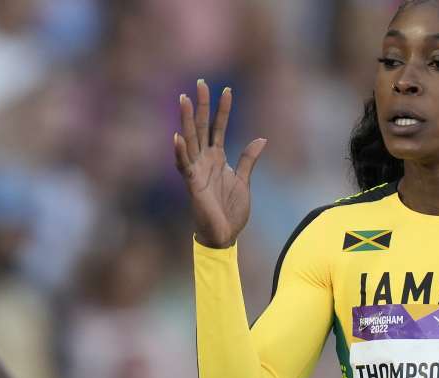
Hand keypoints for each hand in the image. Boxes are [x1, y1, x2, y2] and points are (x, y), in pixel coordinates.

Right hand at [173, 79, 266, 248]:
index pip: (219, 127)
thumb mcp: (244, 180)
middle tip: (201, 82)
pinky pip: (184, 165)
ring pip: (190, 140)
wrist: (225, 235)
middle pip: (201, 126)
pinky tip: (177, 137)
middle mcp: (204, 160)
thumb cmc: (230, 209)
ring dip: (185, 120)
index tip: (227, 89)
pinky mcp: (192, 184)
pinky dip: (180, 152)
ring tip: (183, 99)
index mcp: (217, 158)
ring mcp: (196, 170)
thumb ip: (249, 159)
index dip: (223, 109)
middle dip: (201, 105)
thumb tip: (261, 139)